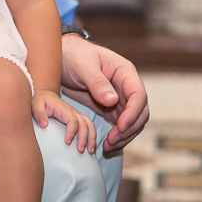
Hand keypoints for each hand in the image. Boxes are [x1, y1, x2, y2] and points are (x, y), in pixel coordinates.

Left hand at [32, 90, 96, 153]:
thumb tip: (44, 125)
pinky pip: (89, 126)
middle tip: (80, 150)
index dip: (72, 131)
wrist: (45, 96)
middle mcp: (73, 111)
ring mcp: (77, 115)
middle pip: (84, 124)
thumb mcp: (35, 104)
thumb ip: (38, 113)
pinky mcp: (78, 119)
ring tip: (90, 151)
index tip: (67, 142)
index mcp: (63, 108)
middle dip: (84, 138)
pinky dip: (92, 136)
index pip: (72, 119)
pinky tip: (90, 147)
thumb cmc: (40, 101)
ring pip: (89, 125)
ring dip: (91, 138)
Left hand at [60, 37, 148, 152]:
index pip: (138, 95)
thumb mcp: (83, 66)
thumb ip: (97, 82)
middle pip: (140, 112)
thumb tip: (113, 100)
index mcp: (125, 72)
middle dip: (129, 128)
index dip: (133, 113)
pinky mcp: (111, 109)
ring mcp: (121, 99)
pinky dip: (117, 137)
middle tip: (112, 140)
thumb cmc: (73, 56)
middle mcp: (127, 87)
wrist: (62, 59)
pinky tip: (107, 145)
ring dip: (124, 136)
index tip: (121, 126)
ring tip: (109, 146)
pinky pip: (121, 126)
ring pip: (133, 122)